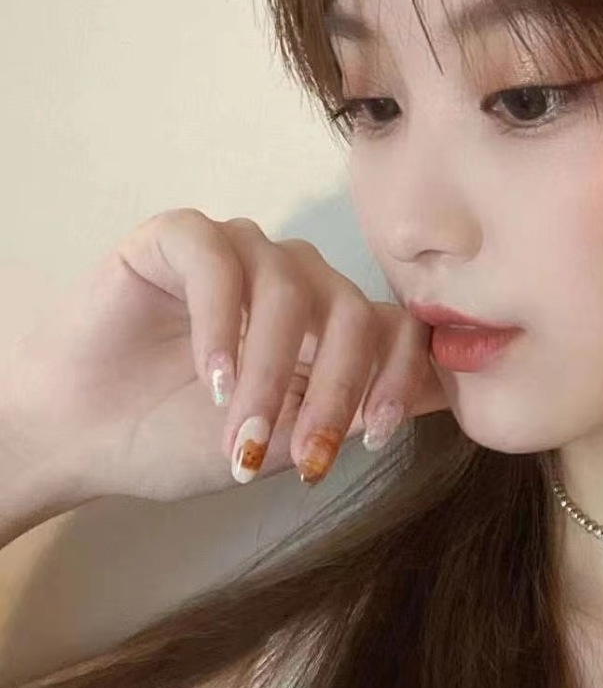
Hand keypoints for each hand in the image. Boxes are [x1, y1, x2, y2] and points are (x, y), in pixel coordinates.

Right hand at [1, 208, 447, 504]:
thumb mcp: (278, 442)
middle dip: (337, 390)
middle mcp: (298, 279)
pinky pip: (220, 264)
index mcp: (330, 324)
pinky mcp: (182, 235)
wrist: (77, 435)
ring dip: (270, 371)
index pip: (397, 328)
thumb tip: (440, 400)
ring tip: (239, 432)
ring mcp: (243, 251)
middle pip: (352, 313)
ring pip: (290, 291)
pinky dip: (223, 325)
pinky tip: (212, 379)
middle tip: (306, 452)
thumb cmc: (177, 438)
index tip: (378, 436)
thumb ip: (347, 418)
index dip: (400, 378)